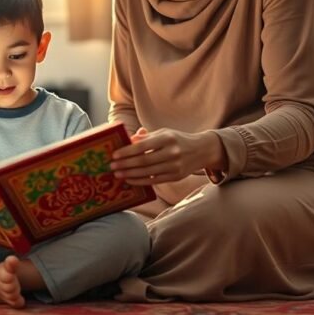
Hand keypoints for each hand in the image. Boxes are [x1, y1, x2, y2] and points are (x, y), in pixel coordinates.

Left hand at [110, 127, 224, 185]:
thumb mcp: (163, 133)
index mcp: (167, 138)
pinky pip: (154, 181)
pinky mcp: (176, 177)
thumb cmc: (177, 140)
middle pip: (144, 161)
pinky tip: (130, 180)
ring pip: (148, 172)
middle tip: (112, 166)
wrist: (201, 150)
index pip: (143, 146)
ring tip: (118, 174)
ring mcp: (175, 166)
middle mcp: (172, 152)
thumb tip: (127, 140)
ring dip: (130, 174)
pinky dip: (140, 181)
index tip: (115, 155)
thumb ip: (146, 137)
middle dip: (125, 165)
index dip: (127, 152)